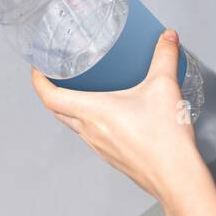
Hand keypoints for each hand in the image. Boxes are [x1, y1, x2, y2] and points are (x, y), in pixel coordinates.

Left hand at [31, 29, 202, 203]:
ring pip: (74, 125)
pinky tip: (110, 114)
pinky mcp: (113, 157)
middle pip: (57, 112)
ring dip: (71, 108)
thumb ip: (164, 56)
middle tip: (58, 75)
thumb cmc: (165, 138)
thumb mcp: (164, 86)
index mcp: (93, 112)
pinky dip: (90, 122)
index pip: (50, 97)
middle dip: (53, 92)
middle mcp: (90, 132)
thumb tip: (167, 37)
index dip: (38, 80)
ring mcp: (100, 147)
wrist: (177, 177)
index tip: (38, 66)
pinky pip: (92, 136)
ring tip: (84, 90)